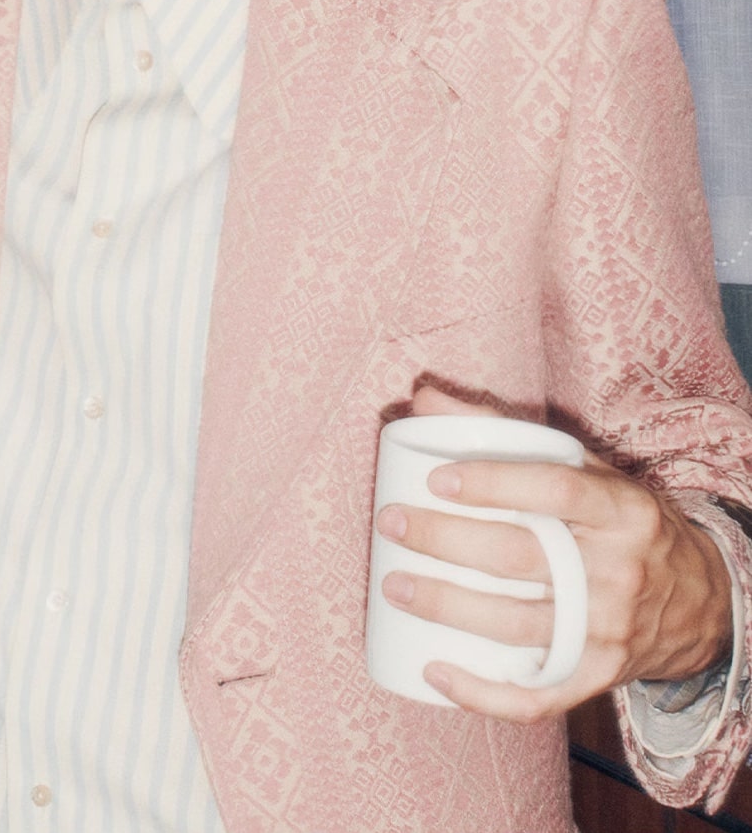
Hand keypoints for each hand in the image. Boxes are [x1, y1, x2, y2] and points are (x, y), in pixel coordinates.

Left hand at [375, 384, 733, 720]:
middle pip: (522, 556)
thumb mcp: (582, 468)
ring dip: (447, 608)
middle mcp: (619, 570)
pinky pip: (539, 696)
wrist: (698, 599)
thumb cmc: (618, 520)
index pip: (555, 488)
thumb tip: (423, 396)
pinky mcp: (599, 675)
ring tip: (393, 584)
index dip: (494, 482)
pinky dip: (482, 693)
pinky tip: (432, 671)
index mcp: (620, 509)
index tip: (435, 478)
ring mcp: (610, 630)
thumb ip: (503, 431)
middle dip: (446, 540)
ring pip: (519, 624)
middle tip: (392, 523)